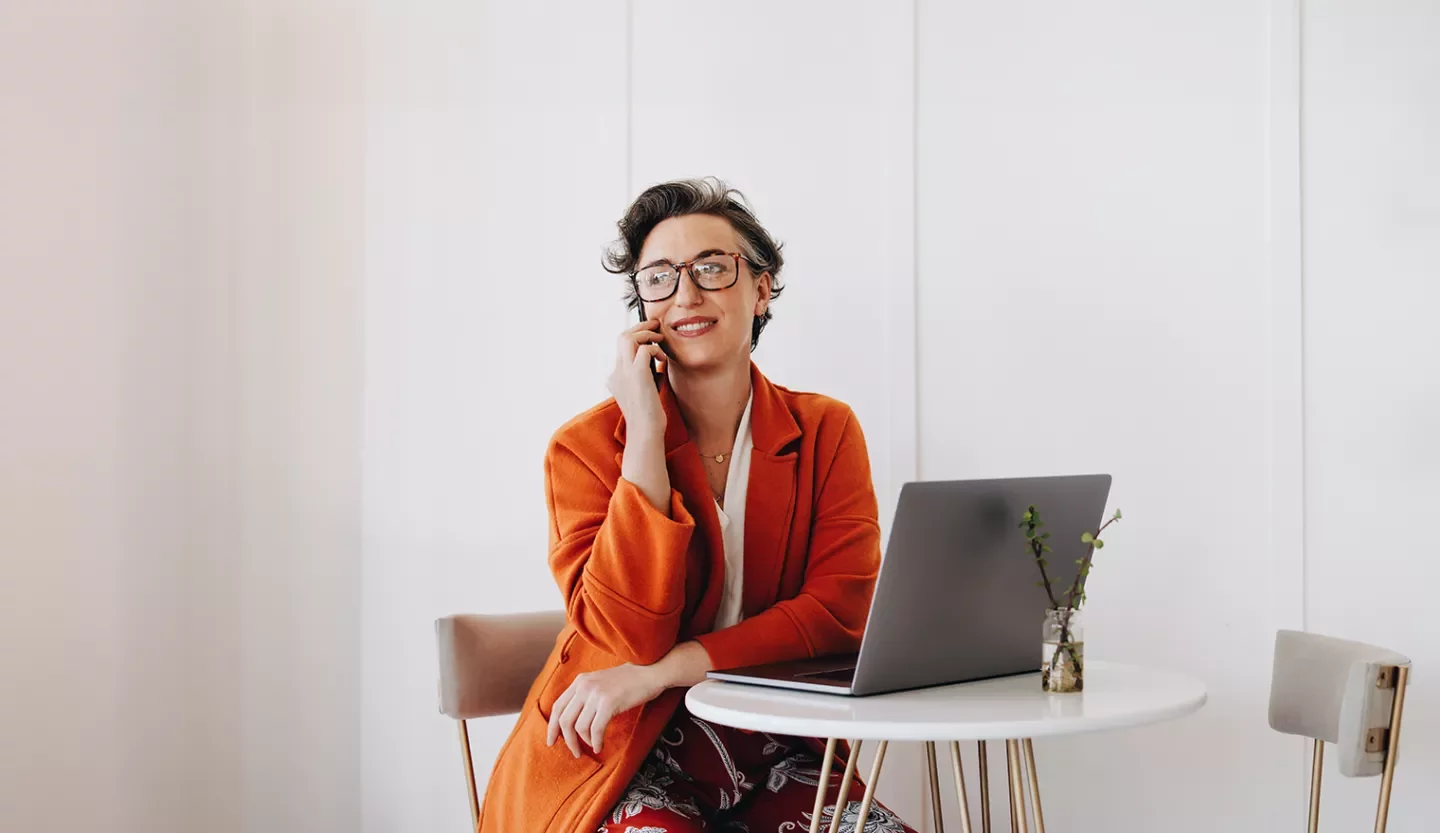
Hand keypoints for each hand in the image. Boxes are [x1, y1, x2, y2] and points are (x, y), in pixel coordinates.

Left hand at [546, 662, 665, 756]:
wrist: (651, 671)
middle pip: (565, 720)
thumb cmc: (629, 681)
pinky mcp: (609, 703)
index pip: (557, 706)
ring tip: (593, 747)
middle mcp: (584, 686)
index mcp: (580, 681)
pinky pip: (596, 730)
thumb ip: (585, 696)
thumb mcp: (600, 683)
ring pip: (579, 727)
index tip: (552, 741)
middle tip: (575, 752)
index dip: (552, 726)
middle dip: (567, 740)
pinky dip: (596, 742)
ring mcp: (596, 694)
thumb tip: (573, 722)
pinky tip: (600, 746)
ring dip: (584, 742)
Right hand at [606, 319, 665, 432]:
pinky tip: (663, 359)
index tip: (652, 336)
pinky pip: (645, 349)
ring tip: (659, 339)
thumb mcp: (645, 392)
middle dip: (640, 327)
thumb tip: (658, 366)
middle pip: (621, 337)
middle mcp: (616, 372)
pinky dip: (655, 349)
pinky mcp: (637, 374)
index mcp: (615, 377)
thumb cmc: (649, 416)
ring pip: (628, 337)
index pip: (621, 347)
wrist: (646, 431)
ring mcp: (625, 372)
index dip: (636, 337)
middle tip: (656, 325)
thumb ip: (646, 376)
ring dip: (646, 334)